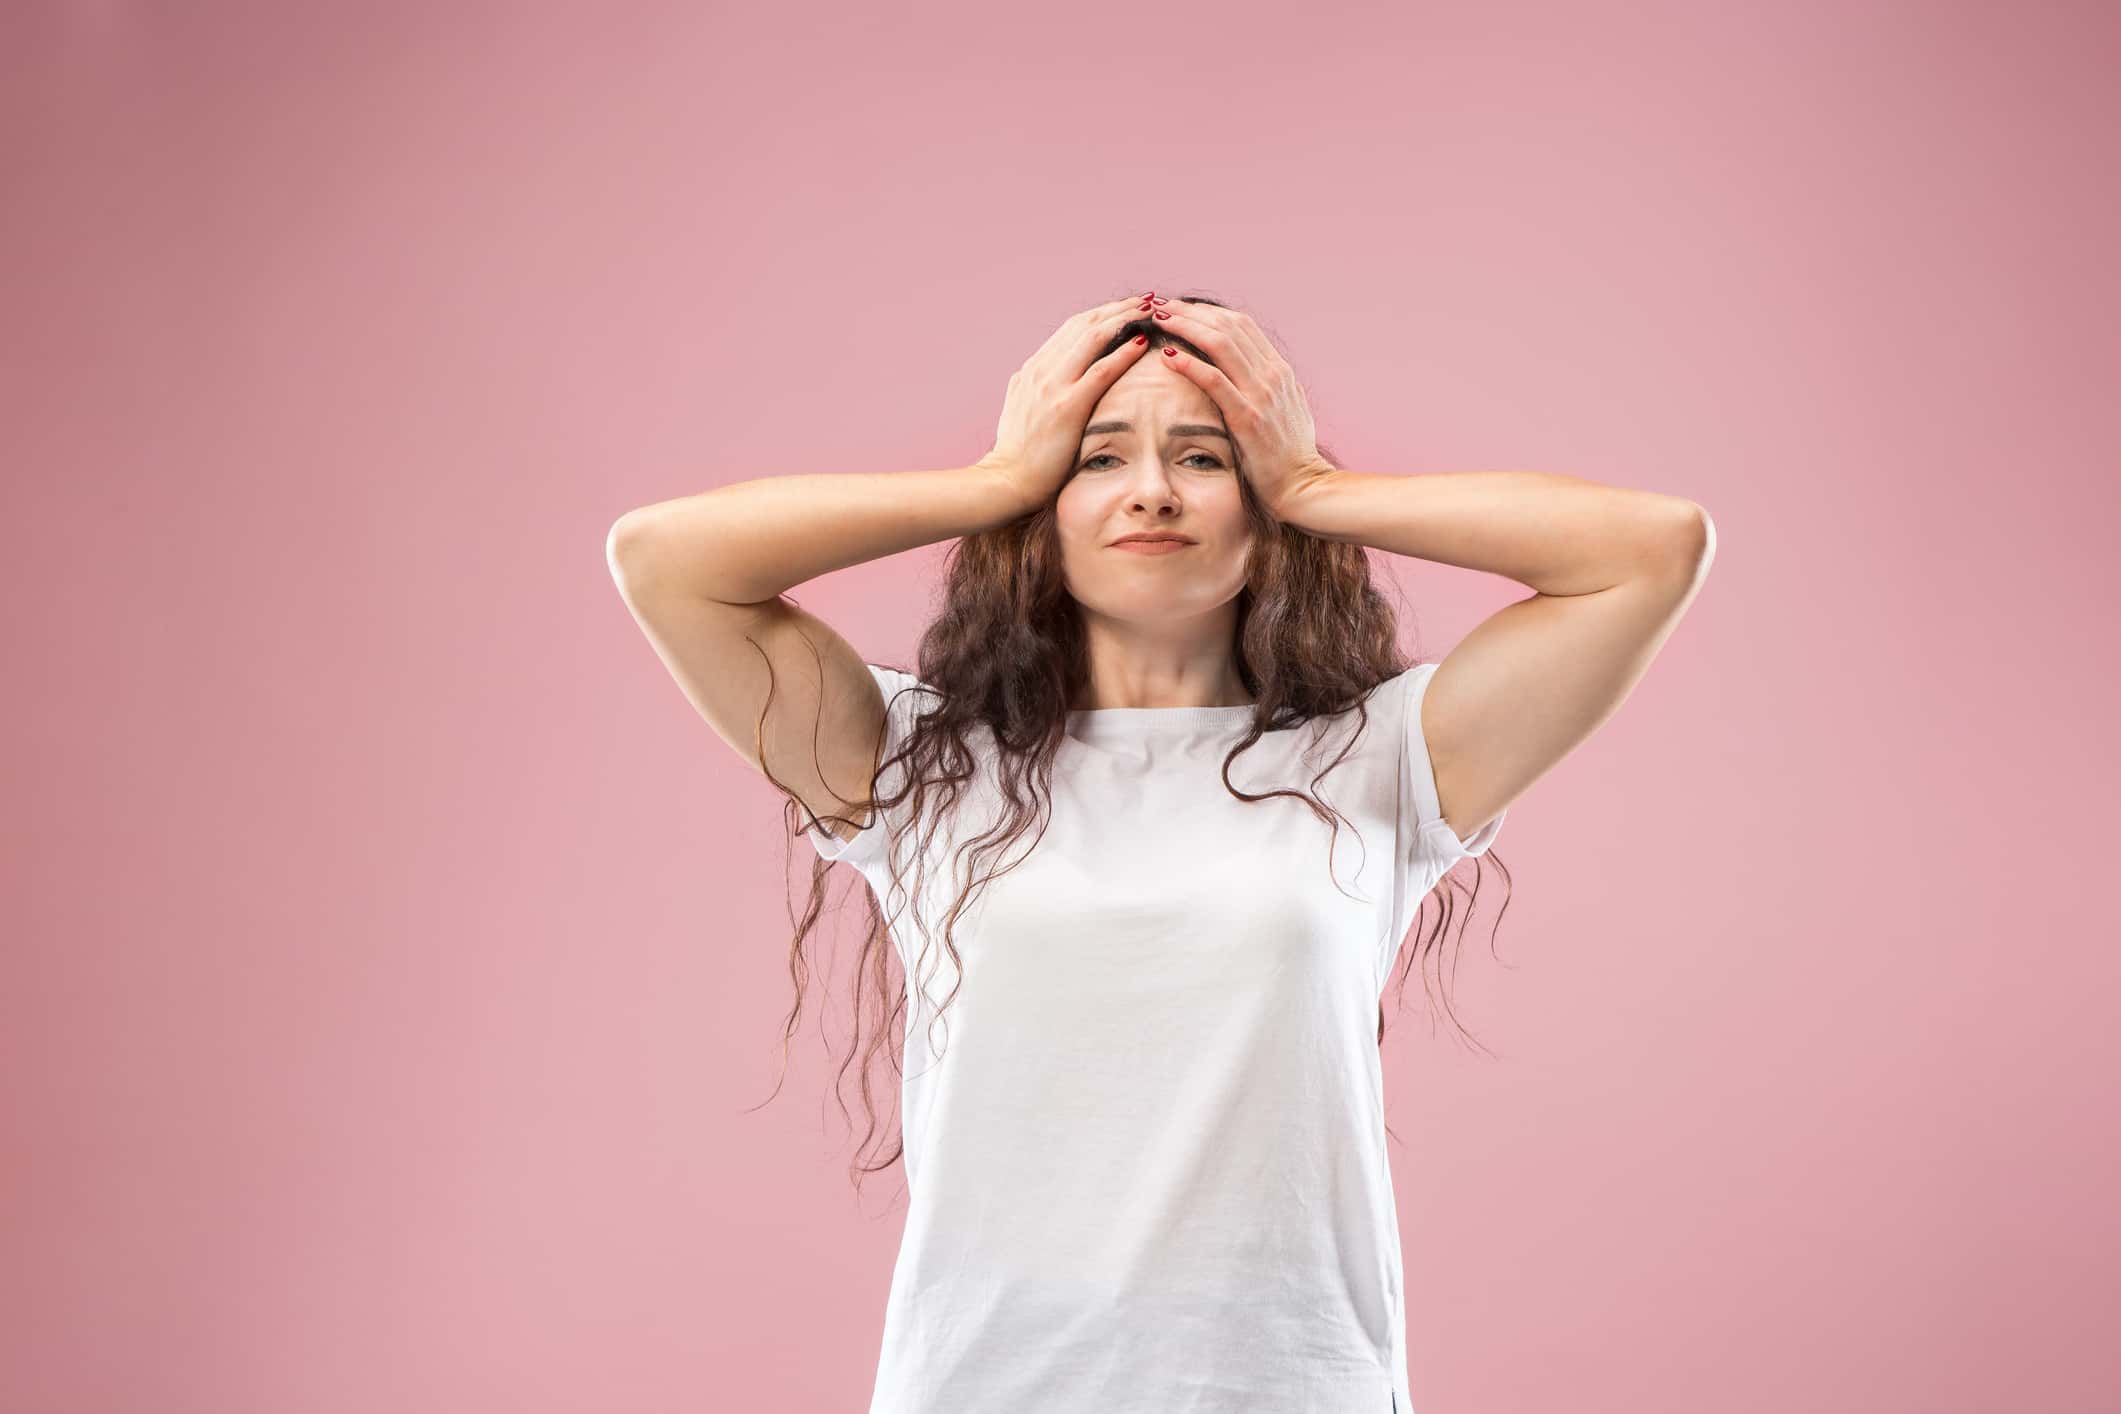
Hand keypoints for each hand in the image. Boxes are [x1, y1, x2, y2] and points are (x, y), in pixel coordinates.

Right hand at [976, 294, 1155, 513]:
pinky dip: (1123, 353)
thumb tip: (1033, 375)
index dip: (1102, 314)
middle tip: (1147, 299)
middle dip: (1118, 308)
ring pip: (1093, 337)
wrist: (1006, 480)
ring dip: (1125, 319)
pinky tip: (1142, 343)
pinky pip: (1101, 371)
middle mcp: (1042, 369)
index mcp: (1033, 369)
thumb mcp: (1019, 409)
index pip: (1072, 329)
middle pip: (1085, 324)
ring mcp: (1053, 386)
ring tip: (1151, 311)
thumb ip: (1030, 388)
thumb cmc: (1018, 454)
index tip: (1126, 309)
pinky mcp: (1067, 406)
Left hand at [1147, 301, 1336, 518]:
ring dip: (1186, 327)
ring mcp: (1261, 395)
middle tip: (1161, 306)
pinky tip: (1167, 355)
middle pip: (1228, 326)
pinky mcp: (1248, 418)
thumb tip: (1251, 375)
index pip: (1241, 326)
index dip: (1208, 312)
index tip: (1181, 309)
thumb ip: (1268, 389)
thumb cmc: (1289, 455)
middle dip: (1191, 312)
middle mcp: (1272, 375)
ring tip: (1160, 319)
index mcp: (1279, 371)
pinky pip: (1215, 381)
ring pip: (1220, 344)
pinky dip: (1190, 364)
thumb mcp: (1285, 411)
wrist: (1304, 486)